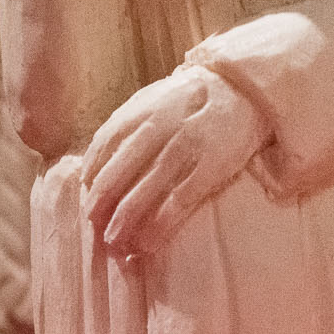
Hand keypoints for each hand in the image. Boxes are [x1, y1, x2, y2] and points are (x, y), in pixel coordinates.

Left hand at [83, 65, 267, 260]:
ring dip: (124, 223)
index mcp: (139, 112)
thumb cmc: (192, 99)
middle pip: (117, 176)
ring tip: (115, 243)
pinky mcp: (210, 167)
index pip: (102, 150)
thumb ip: (124, 126)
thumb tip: (92, 165)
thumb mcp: (153, 99)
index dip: (92, 181)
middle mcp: (157, 129)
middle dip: (101, 207)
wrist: (244, 89)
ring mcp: (184, 148)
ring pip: (143, 193)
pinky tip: (148, 243)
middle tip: (95, 228)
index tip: (89, 201)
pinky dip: (159, 226)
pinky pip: (178, 202)